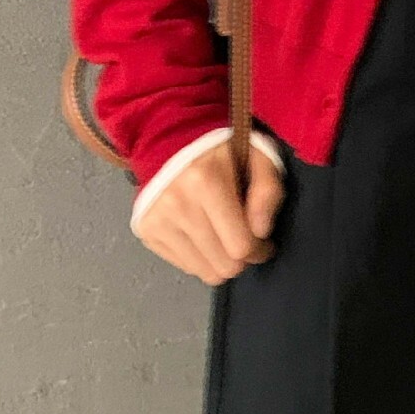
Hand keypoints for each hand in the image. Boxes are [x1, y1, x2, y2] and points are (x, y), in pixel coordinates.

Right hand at [134, 139, 285, 283]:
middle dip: (242, 260)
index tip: (264, 242)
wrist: (169, 141)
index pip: (240, 246)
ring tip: (226, 239)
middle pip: (223, 265)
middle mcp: (177, 204)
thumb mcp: (258, 156)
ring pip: (204, 272)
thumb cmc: (222, 151)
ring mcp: (157, 220)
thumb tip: (261, 232)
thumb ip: (268, 190)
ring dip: (221, 262)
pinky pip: (185, 266)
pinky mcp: (146, 231)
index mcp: (205, 182)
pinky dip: (200, 258)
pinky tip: (203, 235)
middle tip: (246, 241)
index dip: (260, 251)